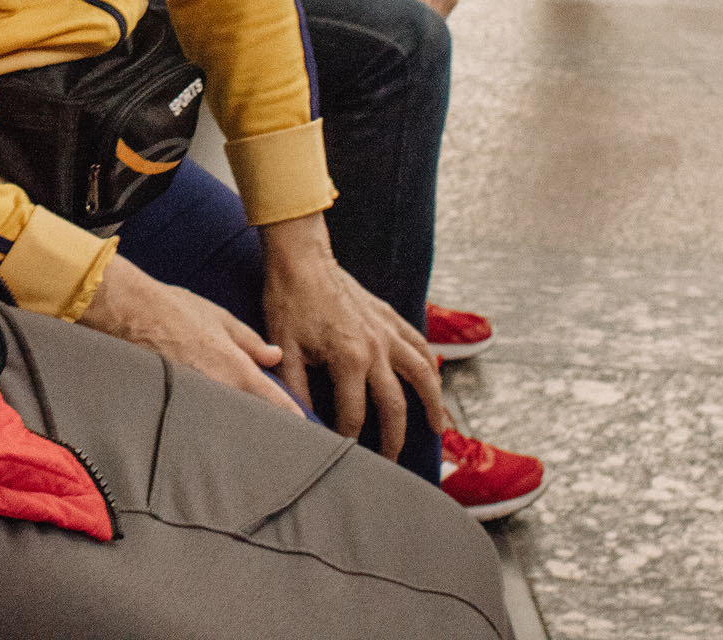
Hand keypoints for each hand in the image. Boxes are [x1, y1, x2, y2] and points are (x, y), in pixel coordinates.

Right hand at [80, 256, 303, 419]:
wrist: (130, 313)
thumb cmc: (175, 310)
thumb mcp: (221, 318)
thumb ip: (251, 342)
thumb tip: (275, 356)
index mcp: (236, 368)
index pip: (274, 402)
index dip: (292, 417)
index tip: (306, 430)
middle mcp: (219, 389)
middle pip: (252, 418)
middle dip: (266, 426)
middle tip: (278, 434)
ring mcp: (197, 400)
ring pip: (227, 420)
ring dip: (239, 426)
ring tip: (248, 434)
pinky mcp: (176, 404)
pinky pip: (202, 417)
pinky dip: (211, 421)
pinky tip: (213, 425)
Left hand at [259, 213, 446, 457]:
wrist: (301, 260)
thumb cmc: (289, 302)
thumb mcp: (285, 349)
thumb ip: (296, 389)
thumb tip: (300, 422)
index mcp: (349, 359)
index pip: (354, 414)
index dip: (349, 439)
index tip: (345, 455)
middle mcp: (376, 348)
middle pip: (395, 405)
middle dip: (394, 438)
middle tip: (391, 462)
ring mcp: (387, 331)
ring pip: (423, 373)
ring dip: (432, 403)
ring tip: (436, 428)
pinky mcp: (389, 317)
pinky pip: (420, 343)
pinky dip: (431, 363)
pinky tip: (433, 379)